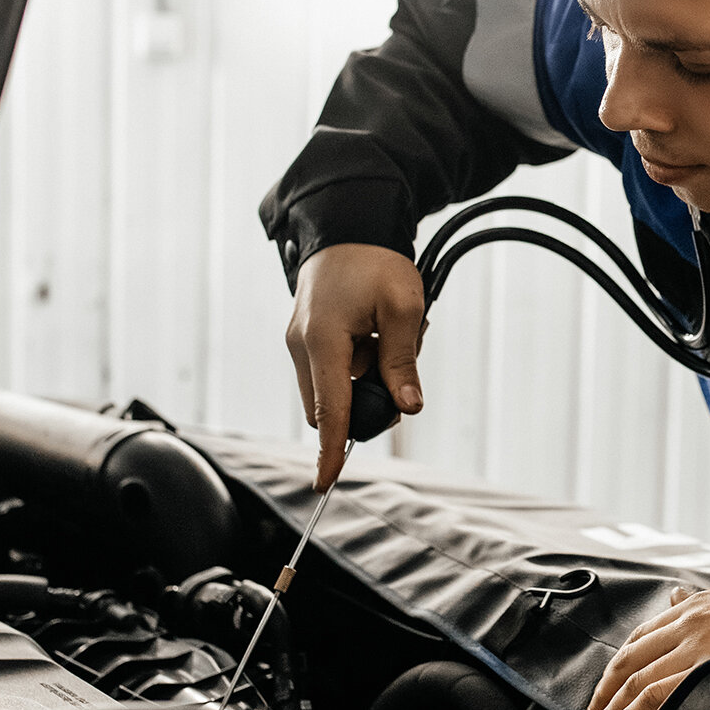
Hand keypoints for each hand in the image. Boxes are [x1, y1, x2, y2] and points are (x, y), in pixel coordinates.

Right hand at [285, 243, 425, 489]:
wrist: (348, 227)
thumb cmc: (376, 262)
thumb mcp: (402, 308)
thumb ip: (402, 361)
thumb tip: (408, 407)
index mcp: (323, 340)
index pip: (329, 409)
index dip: (331, 450)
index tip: (326, 482)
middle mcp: (302, 346)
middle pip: (329, 406)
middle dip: (365, 404)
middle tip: (398, 375)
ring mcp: (300, 343)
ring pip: (333, 389)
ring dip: (364, 380)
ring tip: (387, 337)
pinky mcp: (307, 339)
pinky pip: (333, 370)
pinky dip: (358, 365)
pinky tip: (374, 333)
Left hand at [579, 575, 709, 709]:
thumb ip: (701, 601)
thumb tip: (675, 597)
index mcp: (692, 607)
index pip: (638, 640)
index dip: (616, 670)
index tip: (605, 693)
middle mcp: (686, 624)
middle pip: (628, 663)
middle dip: (603, 696)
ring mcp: (695, 645)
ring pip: (636, 682)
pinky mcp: (709, 668)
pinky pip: (660, 694)